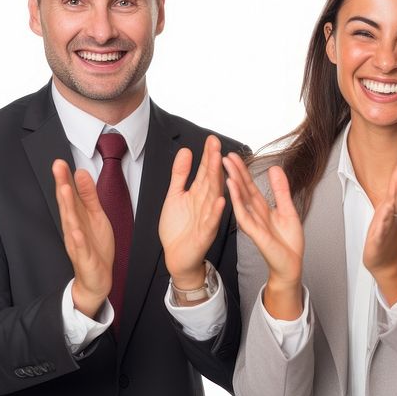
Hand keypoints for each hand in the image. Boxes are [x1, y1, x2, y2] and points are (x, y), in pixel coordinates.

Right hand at [52, 159, 113, 316]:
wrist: (97, 278)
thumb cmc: (95, 246)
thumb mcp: (95, 216)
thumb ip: (89, 196)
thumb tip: (81, 173)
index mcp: (77, 217)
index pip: (70, 196)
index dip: (65, 179)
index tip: (60, 162)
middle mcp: (73, 228)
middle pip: (67, 205)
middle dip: (62, 185)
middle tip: (58, 167)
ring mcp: (77, 243)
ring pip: (71, 223)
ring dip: (67, 207)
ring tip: (65, 189)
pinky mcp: (85, 258)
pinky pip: (81, 247)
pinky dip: (78, 239)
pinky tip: (75, 230)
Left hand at [159, 135, 225, 291]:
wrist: (177, 256)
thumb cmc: (179, 228)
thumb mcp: (175, 195)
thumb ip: (180, 174)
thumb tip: (185, 151)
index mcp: (199, 193)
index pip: (205, 171)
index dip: (207, 156)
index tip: (211, 140)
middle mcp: (206, 203)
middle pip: (211, 180)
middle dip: (214, 163)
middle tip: (216, 146)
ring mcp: (208, 217)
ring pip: (214, 197)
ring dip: (218, 181)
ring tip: (220, 165)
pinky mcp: (206, 233)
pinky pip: (212, 221)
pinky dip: (216, 211)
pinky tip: (221, 200)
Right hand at [223, 154, 303, 319]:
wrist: (291, 264)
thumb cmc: (288, 242)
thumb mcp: (288, 210)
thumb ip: (281, 190)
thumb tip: (275, 169)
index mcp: (261, 208)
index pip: (249, 186)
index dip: (242, 170)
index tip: (234, 156)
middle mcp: (254, 213)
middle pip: (242, 189)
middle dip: (234, 172)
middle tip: (224, 156)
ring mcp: (253, 222)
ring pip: (240, 199)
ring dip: (232, 182)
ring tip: (225, 167)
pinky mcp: (254, 231)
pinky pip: (243, 214)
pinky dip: (237, 200)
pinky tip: (232, 188)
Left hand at [363, 158, 396, 304]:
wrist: (387, 260)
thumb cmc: (387, 232)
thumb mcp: (390, 207)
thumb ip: (395, 189)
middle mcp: (395, 216)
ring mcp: (389, 227)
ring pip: (393, 210)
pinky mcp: (380, 239)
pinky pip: (383, 230)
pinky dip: (384, 222)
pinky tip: (386, 213)